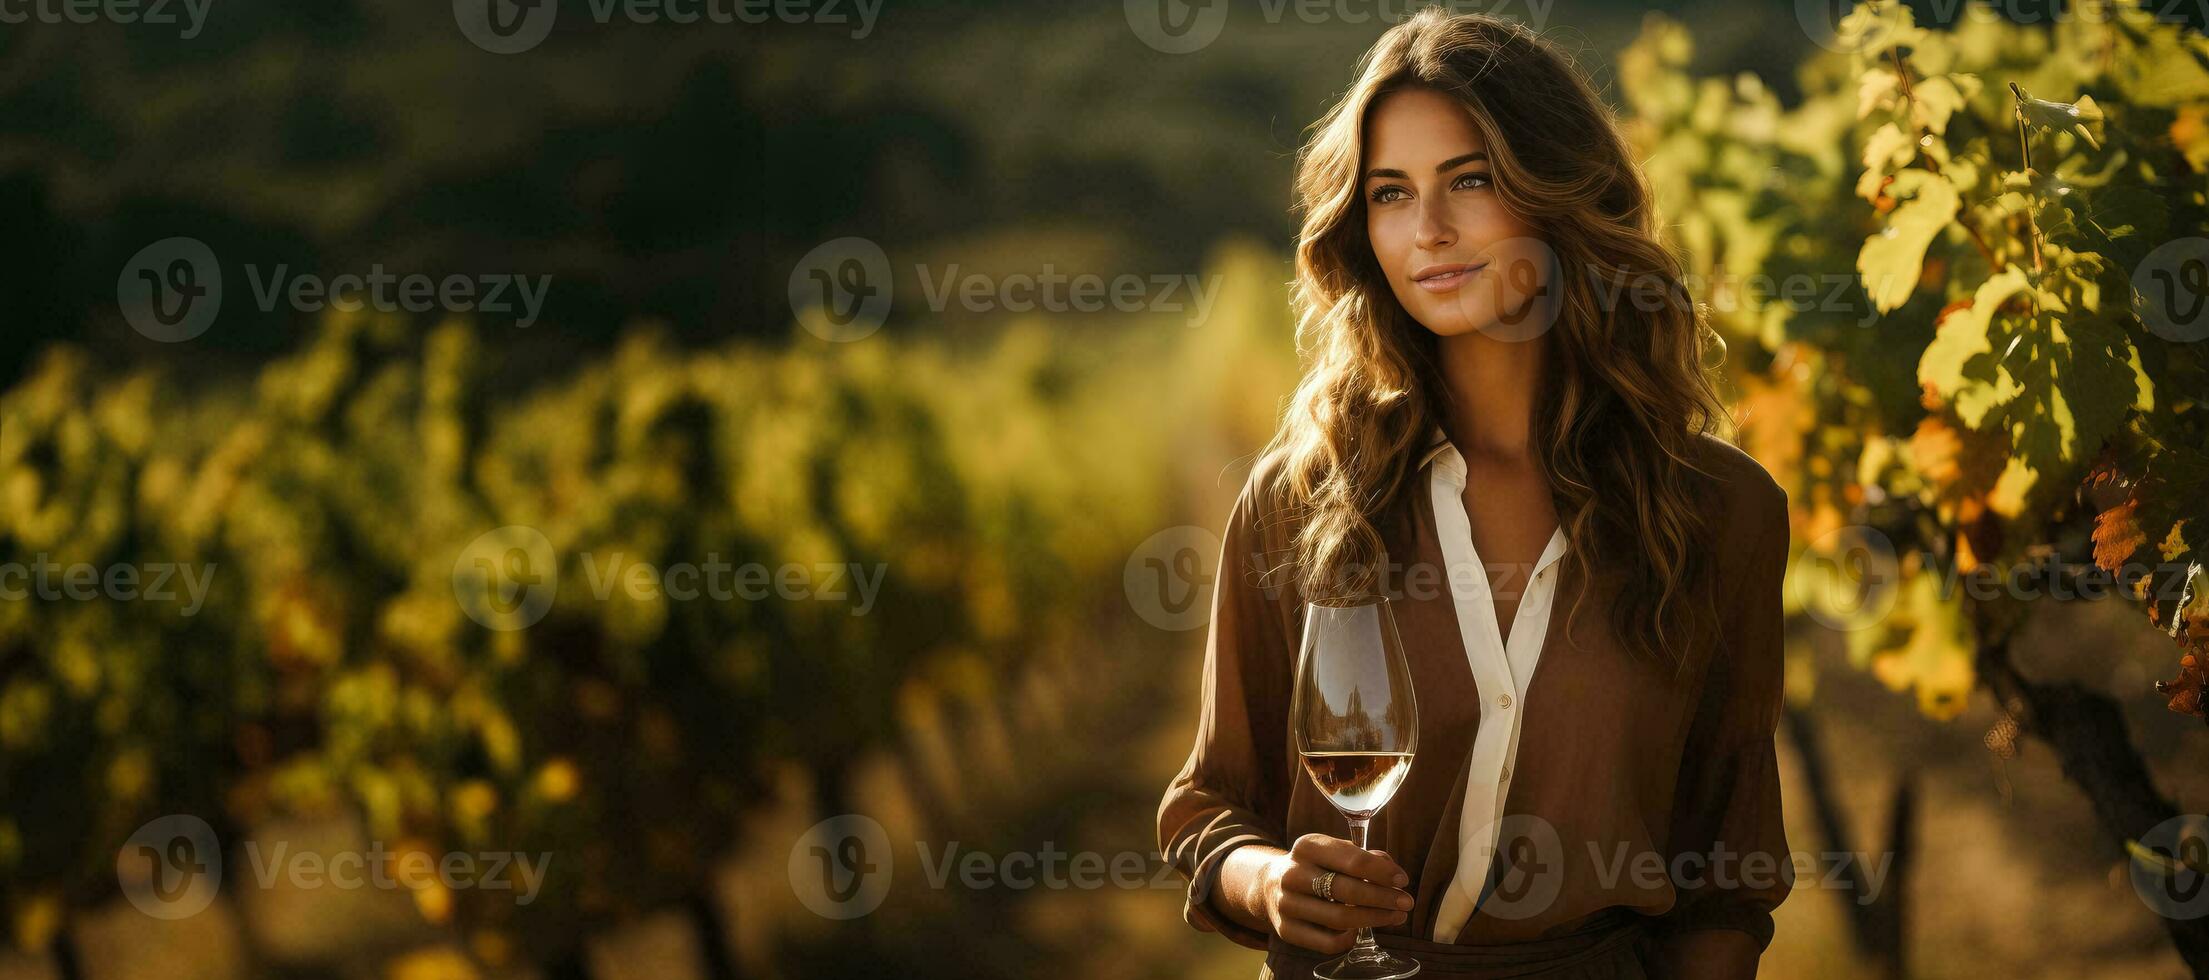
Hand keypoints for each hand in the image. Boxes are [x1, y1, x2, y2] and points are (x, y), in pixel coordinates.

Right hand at [1257, 833, 1414, 954]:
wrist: (1270, 885)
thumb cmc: (1316, 867)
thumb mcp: (1333, 851)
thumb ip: (1364, 858)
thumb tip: (1392, 873)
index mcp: (1307, 846)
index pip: (1352, 859)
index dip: (1382, 871)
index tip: (1402, 880)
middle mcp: (1292, 873)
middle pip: (1347, 890)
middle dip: (1383, 898)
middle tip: (1406, 903)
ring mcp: (1286, 903)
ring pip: (1339, 918)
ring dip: (1374, 919)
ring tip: (1394, 917)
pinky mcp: (1286, 930)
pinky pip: (1326, 942)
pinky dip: (1349, 939)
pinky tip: (1360, 931)